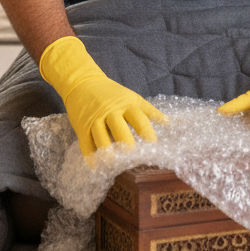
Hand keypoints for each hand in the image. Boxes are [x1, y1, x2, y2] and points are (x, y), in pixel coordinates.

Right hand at [39, 35, 166, 156]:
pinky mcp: (81, 128)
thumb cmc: (112, 93)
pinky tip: (97, 167)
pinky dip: (91, 157)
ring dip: (109, 154)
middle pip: (120, 131)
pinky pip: (86, 145)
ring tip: (116, 167)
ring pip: (101, 139)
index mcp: (126, 105)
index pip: (139, 120)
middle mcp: (111, 113)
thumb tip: (168, 123)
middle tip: (135, 160)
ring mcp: (95, 120)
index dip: (147, 133)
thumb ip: (149, 111)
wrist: (83, 82)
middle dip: (128, 146)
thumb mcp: (132, 98)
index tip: (154, 147)